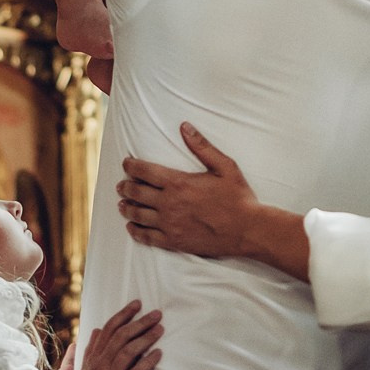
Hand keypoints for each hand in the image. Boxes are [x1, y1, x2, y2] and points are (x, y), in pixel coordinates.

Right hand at [40, 302, 161, 369]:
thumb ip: (91, 352)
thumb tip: (97, 330)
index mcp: (92, 360)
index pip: (108, 330)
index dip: (123, 315)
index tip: (136, 304)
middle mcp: (100, 365)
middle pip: (121, 336)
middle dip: (139, 322)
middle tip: (156, 313)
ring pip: (129, 350)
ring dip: (146, 337)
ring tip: (160, 328)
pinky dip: (148, 361)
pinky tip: (159, 353)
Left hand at [118, 123, 260, 258]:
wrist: (247, 230)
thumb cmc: (238, 197)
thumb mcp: (224, 166)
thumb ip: (202, 146)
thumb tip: (185, 127)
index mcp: (178, 183)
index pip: (145, 171)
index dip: (131, 166)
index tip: (126, 163)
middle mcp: (169, 204)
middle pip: (136, 193)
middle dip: (126, 186)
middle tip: (121, 184)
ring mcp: (170, 225)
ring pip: (138, 215)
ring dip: (126, 208)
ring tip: (122, 204)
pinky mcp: (174, 242)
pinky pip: (147, 237)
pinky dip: (136, 232)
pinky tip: (132, 228)